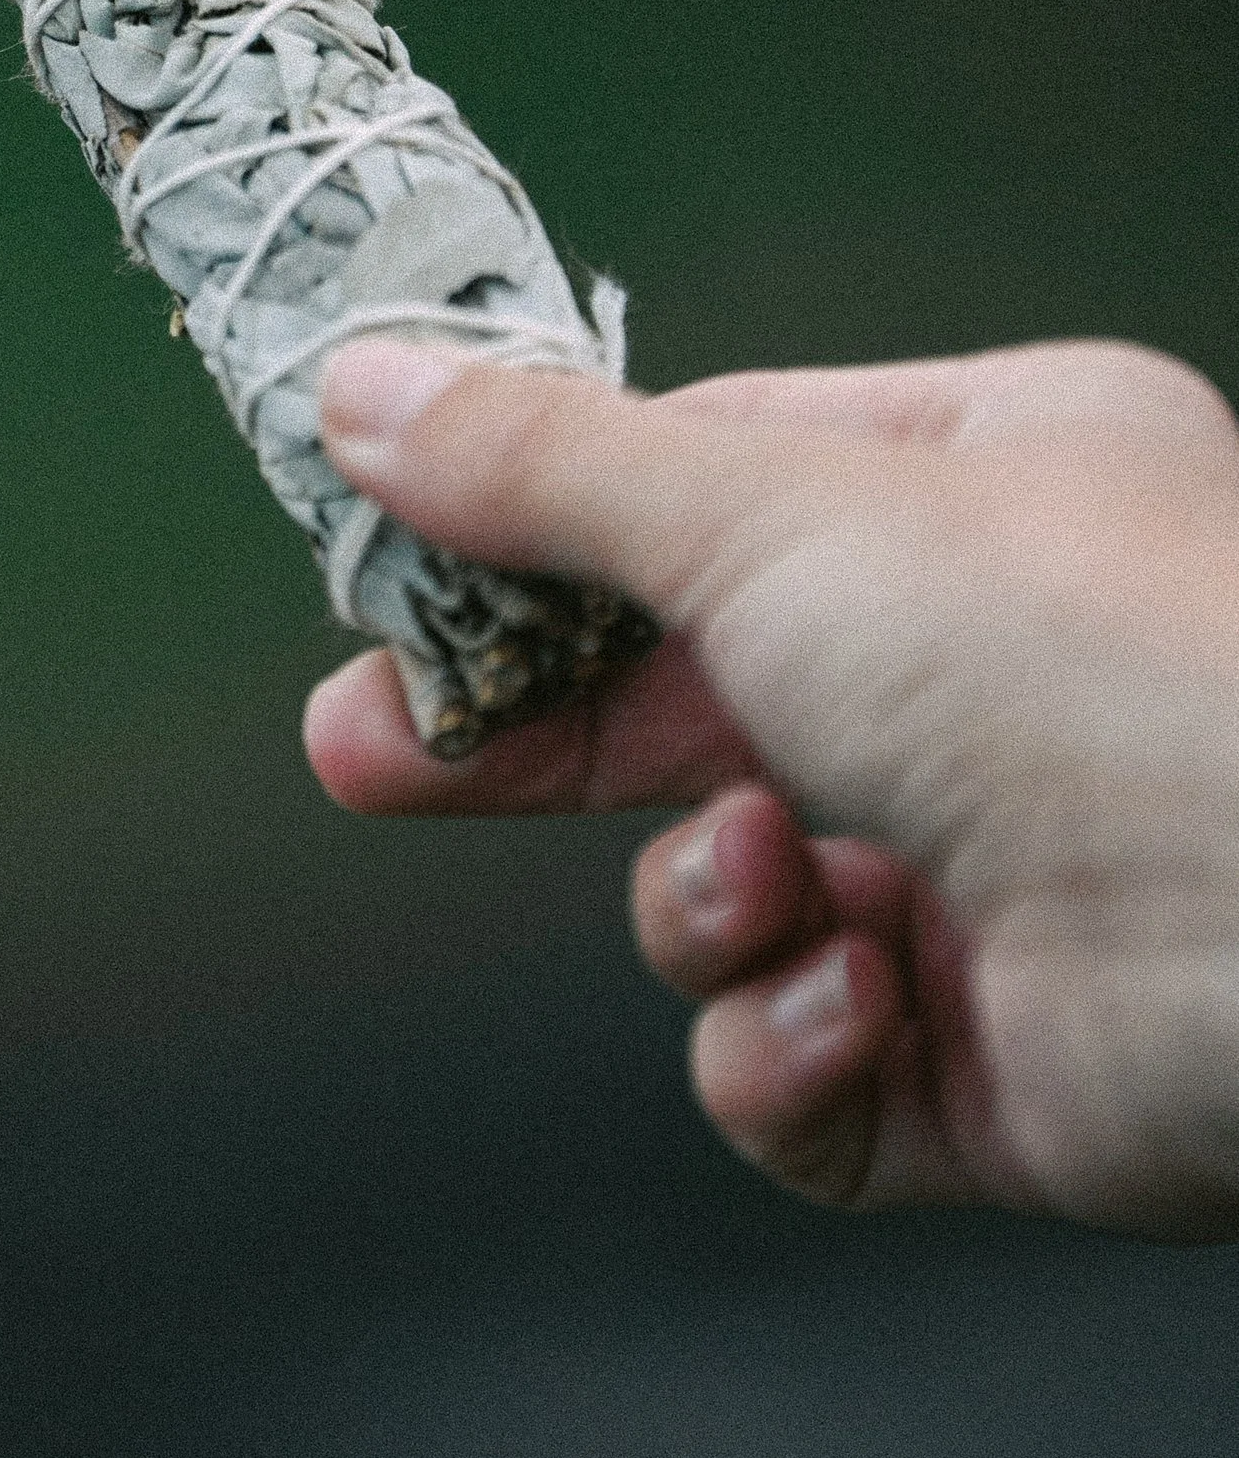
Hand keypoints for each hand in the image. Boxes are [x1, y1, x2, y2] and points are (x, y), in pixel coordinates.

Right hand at [307, 336, 1238, 1235]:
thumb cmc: (1092, 665)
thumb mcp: (769, 509)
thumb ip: (547, 469)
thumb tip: (365, 389)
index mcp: (982, 489)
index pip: (701, 491)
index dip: (530, 534)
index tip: (383, 566)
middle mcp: (991, 670)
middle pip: (682, 700)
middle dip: (526, 739)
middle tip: (365, 752)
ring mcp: (990, 873)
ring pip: (723, 896)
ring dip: (703, 903)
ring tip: (764, 883)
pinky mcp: (984, 1067)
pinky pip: (799, 1068)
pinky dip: (791, 1046)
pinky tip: (852, 1000)